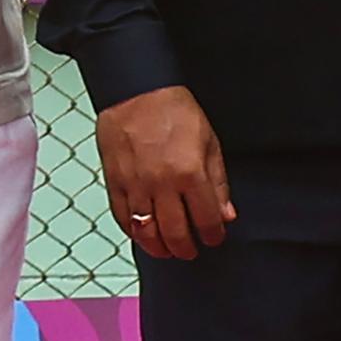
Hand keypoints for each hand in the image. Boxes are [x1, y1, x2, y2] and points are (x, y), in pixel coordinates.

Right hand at [96, 84, 232, 259]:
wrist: (136, 90)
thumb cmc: (173, 109)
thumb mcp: (209, 141)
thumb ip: (218, 182)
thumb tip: (226, 213)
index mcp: (190, 173)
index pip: (206, 220)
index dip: (213, 234)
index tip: (214, 237)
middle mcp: (161, 184)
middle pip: (176, 234)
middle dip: (187, 248)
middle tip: (191, 250)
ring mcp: (135, 186)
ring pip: (146, 233)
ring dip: (159, 248)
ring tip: (167, 250)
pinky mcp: (114, 182)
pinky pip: (123, 218)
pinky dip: (133, 232)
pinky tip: (143, 234)